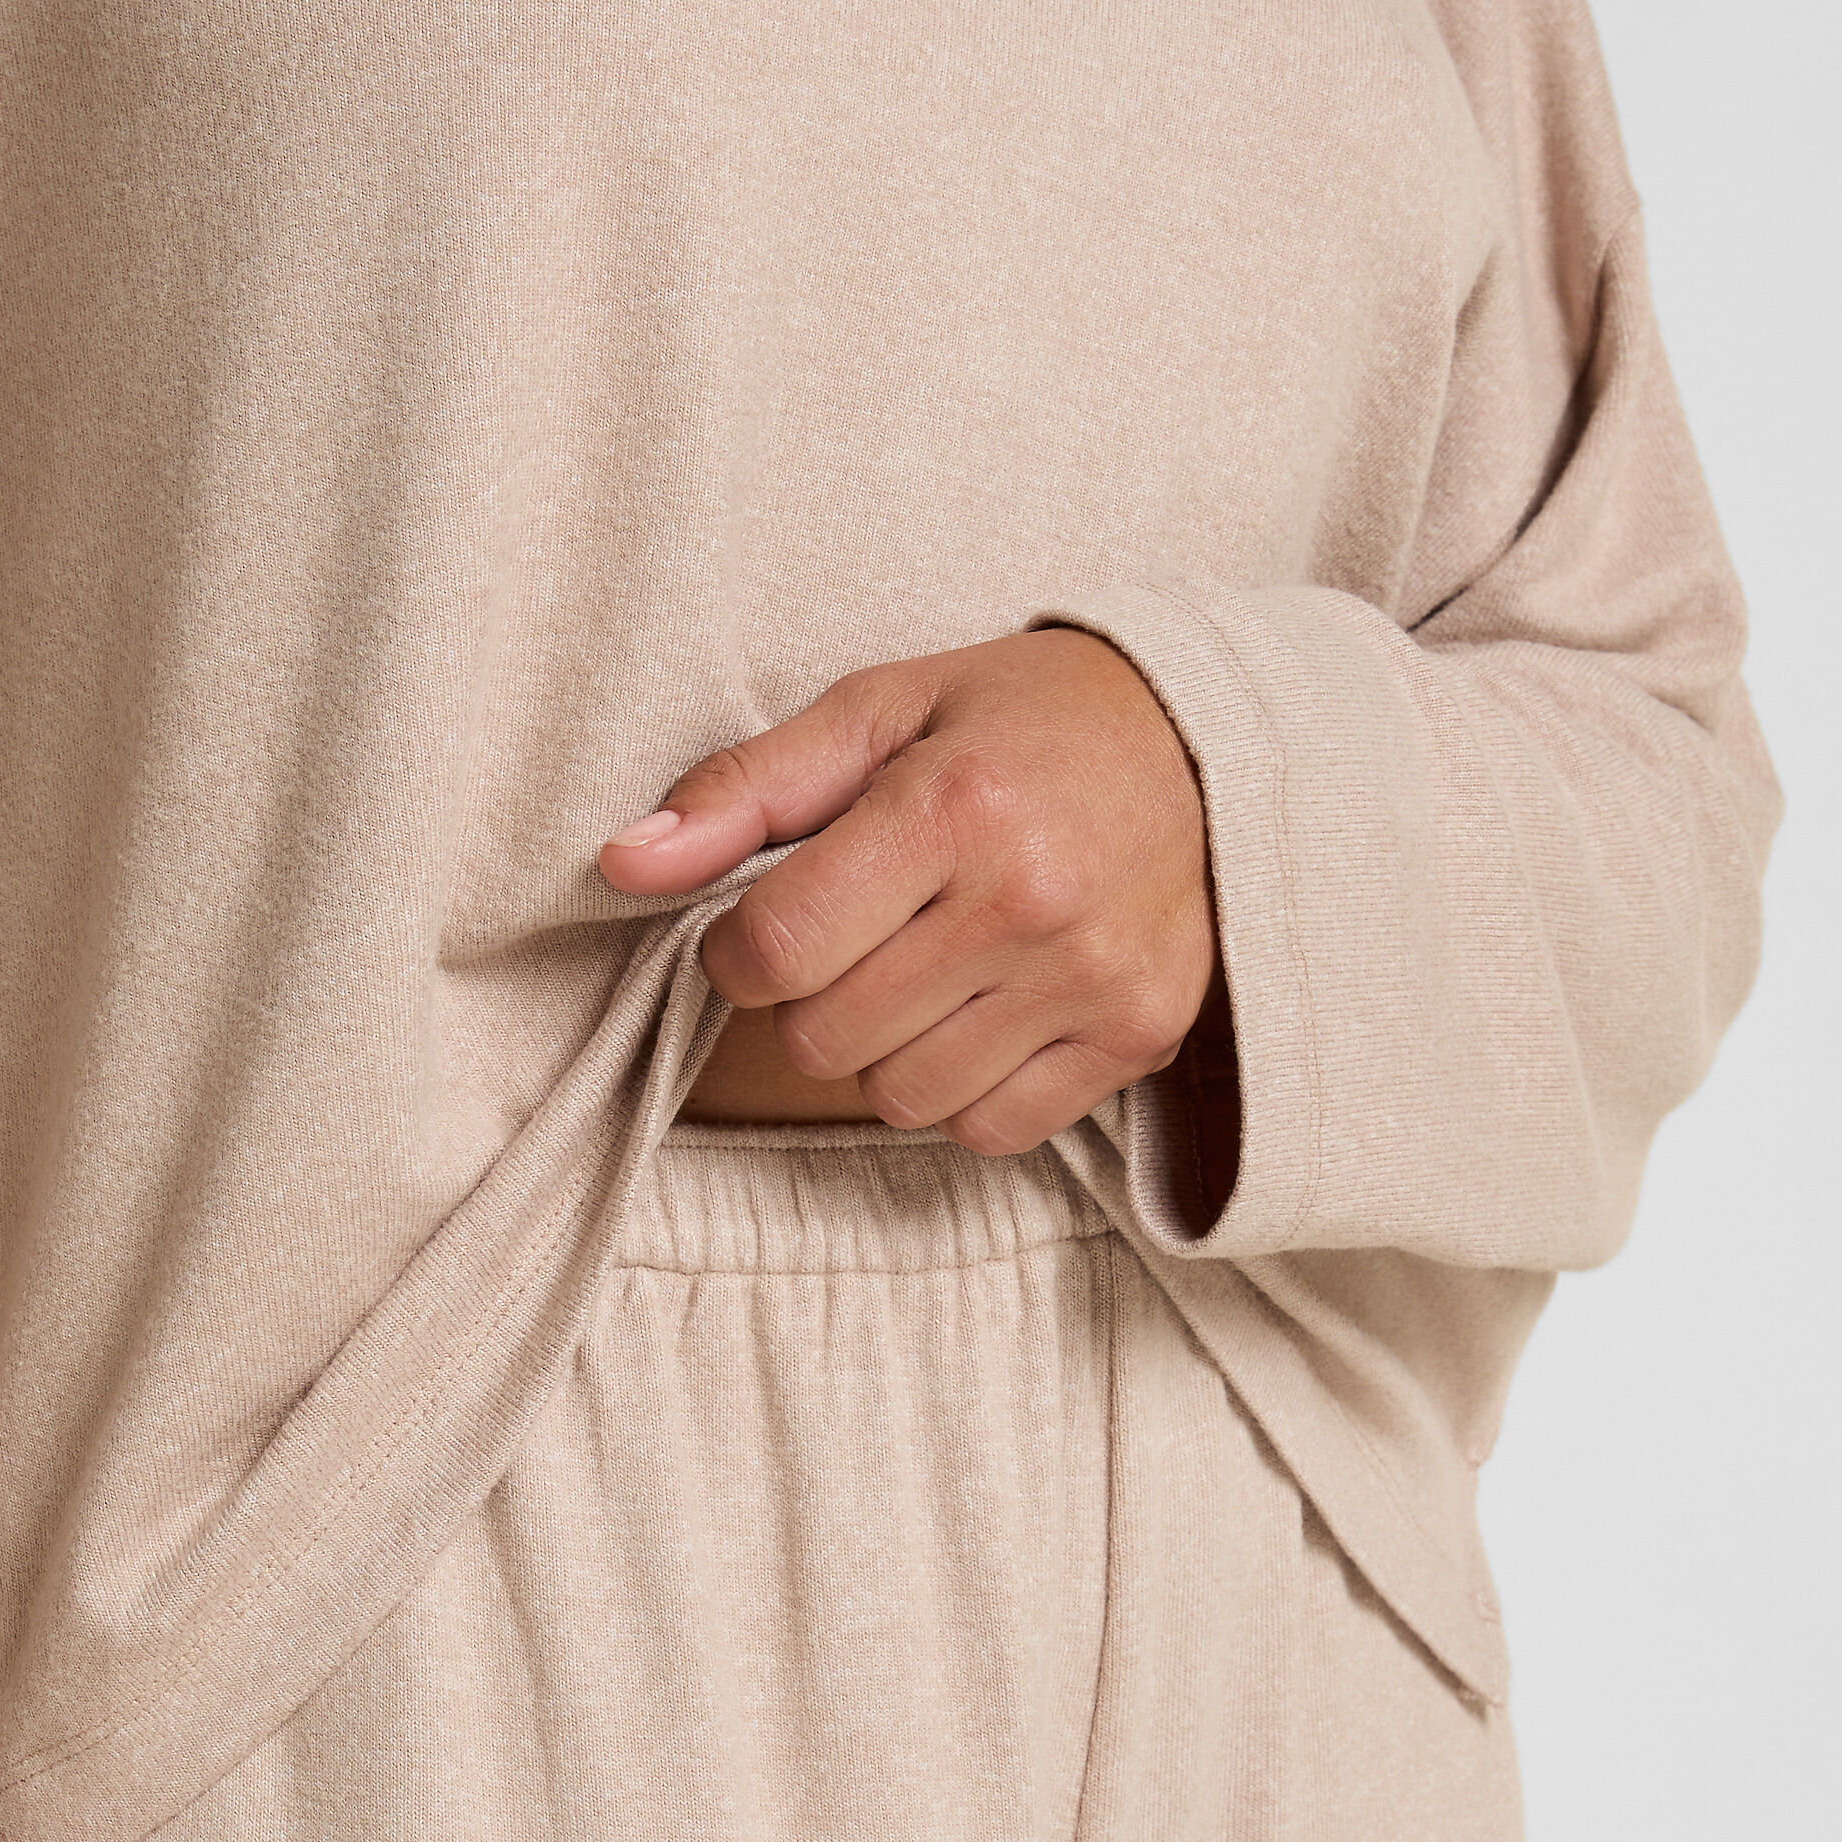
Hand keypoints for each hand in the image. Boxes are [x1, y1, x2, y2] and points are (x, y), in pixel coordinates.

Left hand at [596, 626, 1223, 1159]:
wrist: (1215, 741)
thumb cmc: (1023, 724)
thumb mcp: (881, 711)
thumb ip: (745, 791)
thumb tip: (625, 861)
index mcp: (952, 808)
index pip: (777, 951)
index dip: (736, 955)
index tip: (761, 930)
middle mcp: (1028, 903)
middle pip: (828, 1038)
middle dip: (812, 1000)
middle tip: (857, 942)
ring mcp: (1090, 980)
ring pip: (901, 1096)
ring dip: (884, 1052)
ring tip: (925, 974)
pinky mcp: (1137, 1037)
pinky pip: (989, 1129)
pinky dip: (963, 1091)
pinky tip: (984, 1015)